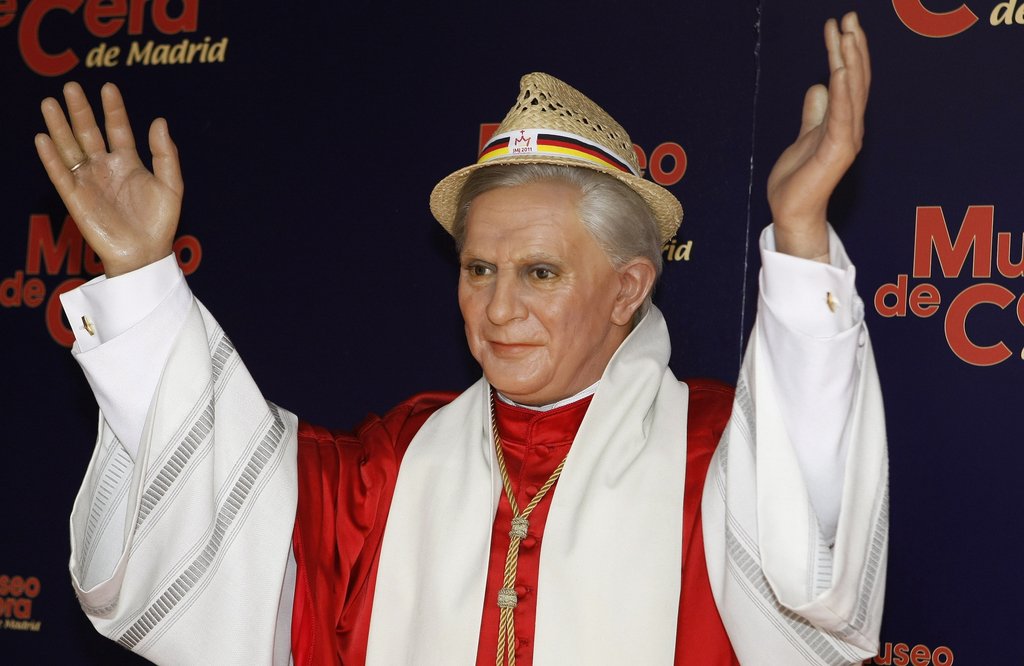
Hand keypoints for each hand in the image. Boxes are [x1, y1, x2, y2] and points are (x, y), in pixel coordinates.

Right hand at [35, 82, 182, 276]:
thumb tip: (159, 121)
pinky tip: (43, 138)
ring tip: (50, 103)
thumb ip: (166, 154)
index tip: (108, 87)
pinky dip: (51, 157)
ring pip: (70, 148)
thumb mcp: (171, 186)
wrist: (146, 253)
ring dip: (59, 126)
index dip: (113, 109)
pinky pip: (60, 174)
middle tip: (70, 86)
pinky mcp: (75, 198)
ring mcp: (89, 181)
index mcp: (129, 162)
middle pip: (88, 133)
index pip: (118, 128)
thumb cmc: (160, 223)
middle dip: (80, 110)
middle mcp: (105, 168)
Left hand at [766, 12, 869, 259]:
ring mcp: (846, 138)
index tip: (841, 25)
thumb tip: (818, 86)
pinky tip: (838, 69)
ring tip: (847, 32)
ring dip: (850, 60)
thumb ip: (814, 113)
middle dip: (853, 47)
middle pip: (854, 80)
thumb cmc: (798, 180)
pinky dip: (841, 91)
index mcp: (843, 123)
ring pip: (851, 92)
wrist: (792, 211)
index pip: (849, 81)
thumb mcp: (804, 136)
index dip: (847, 52)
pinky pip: (840, 115)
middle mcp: (850, 127)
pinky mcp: (835, 151)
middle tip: (849, 17)